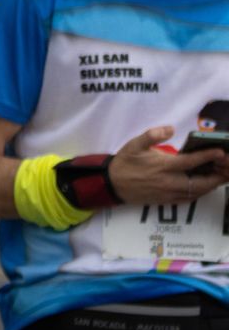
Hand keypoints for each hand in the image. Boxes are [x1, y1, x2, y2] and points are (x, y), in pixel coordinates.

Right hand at [108, 126, 228, 204]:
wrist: (112, 184)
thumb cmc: (125, 163)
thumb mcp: (134, 145)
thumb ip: (152, 135)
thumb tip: (170, 129)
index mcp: (163, 166)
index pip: (191, 162)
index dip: (208, 156)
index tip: (221, 151)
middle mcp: (169, 182)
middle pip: (202, 182)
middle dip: (218, 174)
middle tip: (227, 165)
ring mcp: (169, 193)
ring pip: (198, 191)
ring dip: (212, 184)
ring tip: (222, 174)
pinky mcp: (167, 201)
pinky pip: (190, 198)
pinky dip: (202, 191)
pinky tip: (206, 184)